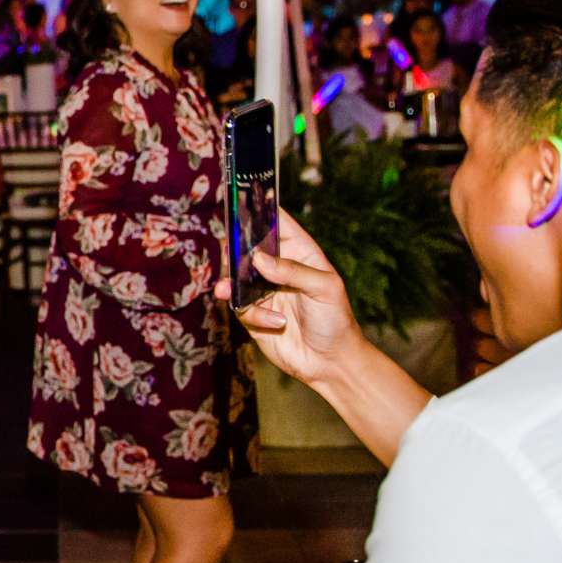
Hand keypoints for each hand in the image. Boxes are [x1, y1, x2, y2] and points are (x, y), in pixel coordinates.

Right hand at [215, 207, 369, 388]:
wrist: (330, 363)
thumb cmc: (336, 320)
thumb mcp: (324, 288)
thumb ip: (292, 270)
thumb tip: (257, 258)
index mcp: (300, 253)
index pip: (277, 223)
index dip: (260, 210)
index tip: (241, 199)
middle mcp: (279, 269)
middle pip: (248, 248)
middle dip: (235, 251)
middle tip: (229, 254)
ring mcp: (264, 291)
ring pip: (236, 277)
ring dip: (230, 283)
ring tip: (226, 289)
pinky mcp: (253, 314)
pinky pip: (240, 306)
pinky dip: (252, 313)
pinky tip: (273, 322)